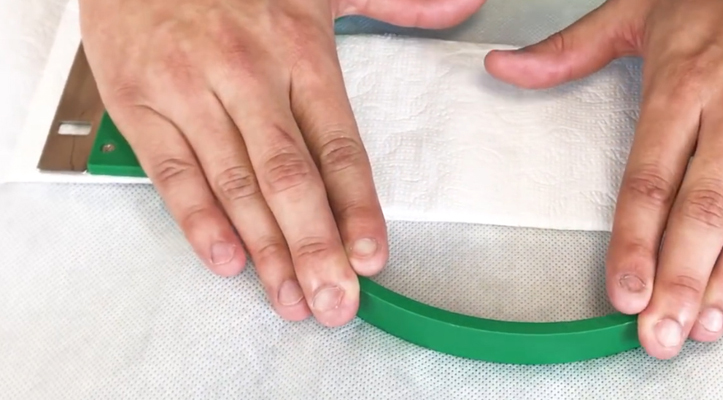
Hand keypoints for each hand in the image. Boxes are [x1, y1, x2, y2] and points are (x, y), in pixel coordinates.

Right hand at [80, 0, 483, 325]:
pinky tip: (227, 261)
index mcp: (300, 52)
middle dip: (316, 249)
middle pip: (290, 178)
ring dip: (266, 250)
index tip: (372, 257)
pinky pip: (172, 173)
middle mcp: (248, 76)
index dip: (358, 208)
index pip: (339, 146)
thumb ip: (396, 3)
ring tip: (291, 298)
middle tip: (334, 302)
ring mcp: (190, 92)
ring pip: (236, 185)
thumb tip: (464, 7)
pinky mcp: (140, 104)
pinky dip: (198, 221)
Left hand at [485, 0, 722, 357]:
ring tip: (706, 324)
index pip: (651, 179)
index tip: (625, 291)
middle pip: (705, 209)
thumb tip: (505, 68)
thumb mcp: (637, 11)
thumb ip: (569, 50)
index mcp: (685, 84)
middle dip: (681, 280)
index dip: (635, 242)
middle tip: (664, 332)